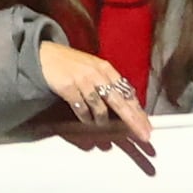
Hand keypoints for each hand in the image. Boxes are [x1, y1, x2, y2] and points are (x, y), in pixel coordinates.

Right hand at [38, 43, 157, 161]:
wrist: (45, 56)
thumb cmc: (71, 64)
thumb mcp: (94, 68)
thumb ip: (109, 83)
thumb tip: (127, 103)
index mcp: (107, 69)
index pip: (128, 93)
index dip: (139, 112)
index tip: (147, 126)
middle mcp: (98, 74)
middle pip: (120, 102)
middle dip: (133, 121)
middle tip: (142, 136)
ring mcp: (83, 80)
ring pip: (100, 108)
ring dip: (103, 121)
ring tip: (103, 127)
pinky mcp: (68, 87)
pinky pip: (82, 108)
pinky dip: (86, 117)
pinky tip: (86, 120)